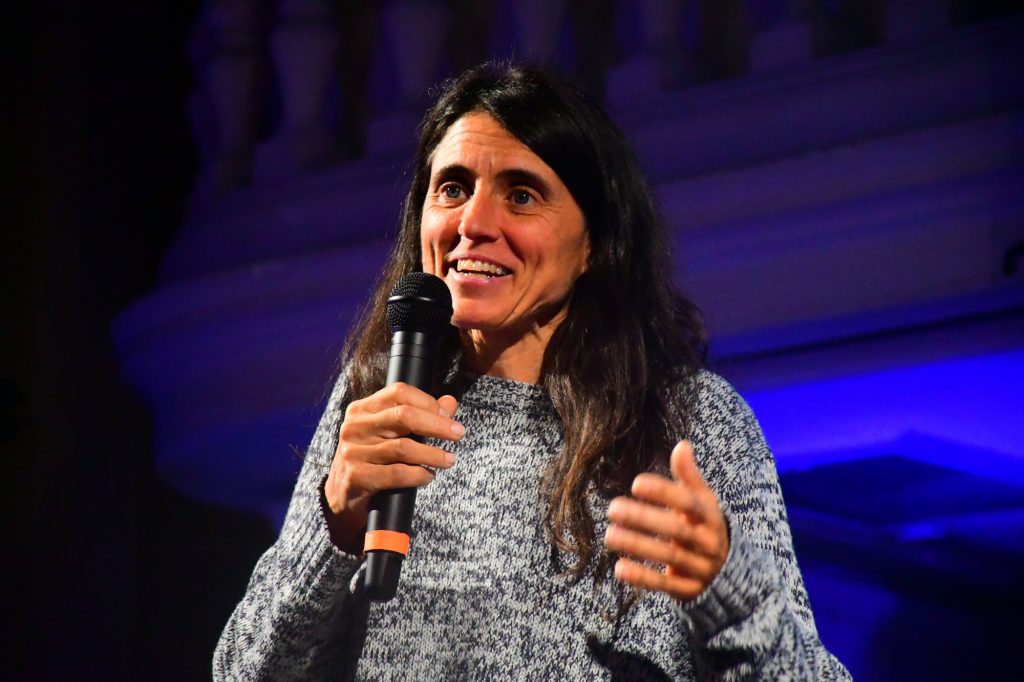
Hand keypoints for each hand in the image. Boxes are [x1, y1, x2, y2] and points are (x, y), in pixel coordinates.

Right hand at [323, 382, 463, 551]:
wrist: (342, 496)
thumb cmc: (373, 459)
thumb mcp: (392, 434)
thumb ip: (421, 416)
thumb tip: (450, 402)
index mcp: (362, 409)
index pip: (399, 392)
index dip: (427, 401)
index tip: (448, 416)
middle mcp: (355, 426)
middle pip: (403, 416)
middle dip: (437, 425)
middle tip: (459, 434)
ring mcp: (353, 452)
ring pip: (403, 448)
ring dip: (432, 454)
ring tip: (449, 460)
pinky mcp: (356, 476)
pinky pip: (396, 474)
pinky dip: (418, 475)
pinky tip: (428, 476)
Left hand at [604, 440, 728, 601]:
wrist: (726, 570)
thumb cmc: (703, 525)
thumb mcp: (702, 500)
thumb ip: (689, 476)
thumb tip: (682, 445)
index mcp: (710, 516)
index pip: (689, 503)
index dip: (664, 493)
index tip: (636, 484)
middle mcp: (708, 542)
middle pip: (677, 530)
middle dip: (644, 519)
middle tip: (612, 508)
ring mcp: (700, 568)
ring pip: (669, 556)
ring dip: (638, 545)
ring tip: (609, 534)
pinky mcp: (689, 590)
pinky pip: (665, 585)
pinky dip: (642, 577)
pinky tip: (619, 568)